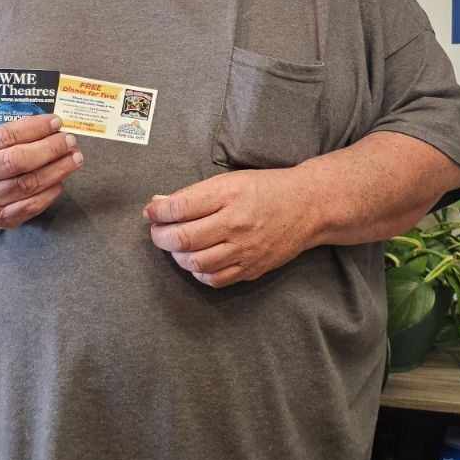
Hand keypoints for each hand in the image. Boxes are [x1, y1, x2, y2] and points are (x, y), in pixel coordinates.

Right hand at [0, 115, 82, 227]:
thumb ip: (15, 131)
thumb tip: (53, 125)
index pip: (5, 136)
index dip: (34, 128)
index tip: (56, 122)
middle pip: (16, 161)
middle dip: (49, 149)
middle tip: (70, 141)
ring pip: (28, 184)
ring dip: (57, 170)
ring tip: (75, 158)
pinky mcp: (1, 218)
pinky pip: (31, 206)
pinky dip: (50, 192)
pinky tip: (61, 180)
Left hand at [143, 167, 319, 287]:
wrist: (308, 206)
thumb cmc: (266, 188)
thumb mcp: (230, 180)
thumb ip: (195, 194)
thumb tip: (159, 205)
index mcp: (229, 194)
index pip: (180, 207)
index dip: (157, 212)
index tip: (151, 212)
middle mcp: (236, 223)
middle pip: (183, 238)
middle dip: (160, 236)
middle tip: (157, 231)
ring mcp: (245, 249)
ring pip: (195, 263)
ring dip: (177, 256)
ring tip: (176, 246)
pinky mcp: (252, 268)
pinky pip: (215, 279)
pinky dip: (198, 273)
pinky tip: (196, 261)